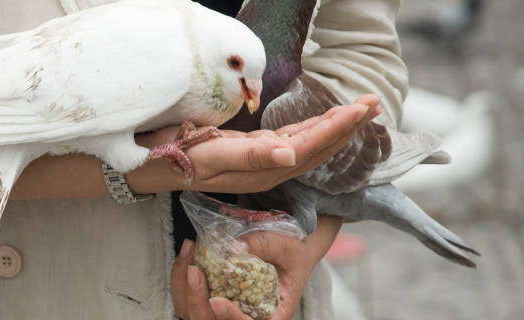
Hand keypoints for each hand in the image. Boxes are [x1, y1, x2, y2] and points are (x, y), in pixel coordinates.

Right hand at [135, 94, 380, 193]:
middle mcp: (265, 170)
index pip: (308, 149)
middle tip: (373, 103)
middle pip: (316, 148)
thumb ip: (250, 157)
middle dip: (347, 127)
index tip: (360, 110)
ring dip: (335, 126)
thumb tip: (289, 155)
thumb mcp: (211, 156)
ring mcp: (259, 162)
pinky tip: (324, 120)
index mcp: (259, 172)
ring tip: (359, 108)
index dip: (336, 130)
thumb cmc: (176, 159)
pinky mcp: (251, 152)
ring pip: (308, 144)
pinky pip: (291, 140)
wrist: (150, 164)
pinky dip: (312, 128)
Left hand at [171, 215, 342, 319]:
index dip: (230, 318)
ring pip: (193, 311)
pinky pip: (187, 297)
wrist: (288, 252)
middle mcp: (246, 316)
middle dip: (197, 300)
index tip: (217, 302)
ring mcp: (224, 309)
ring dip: (183, 285)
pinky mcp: (210, 298)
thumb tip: (233, 248)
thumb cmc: (292, 253)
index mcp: (272, 314)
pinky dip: (181, 277)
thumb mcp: (286, 245)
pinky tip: (187, 254)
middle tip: (193, 270)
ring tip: (189, 252)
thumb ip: (263, 244)